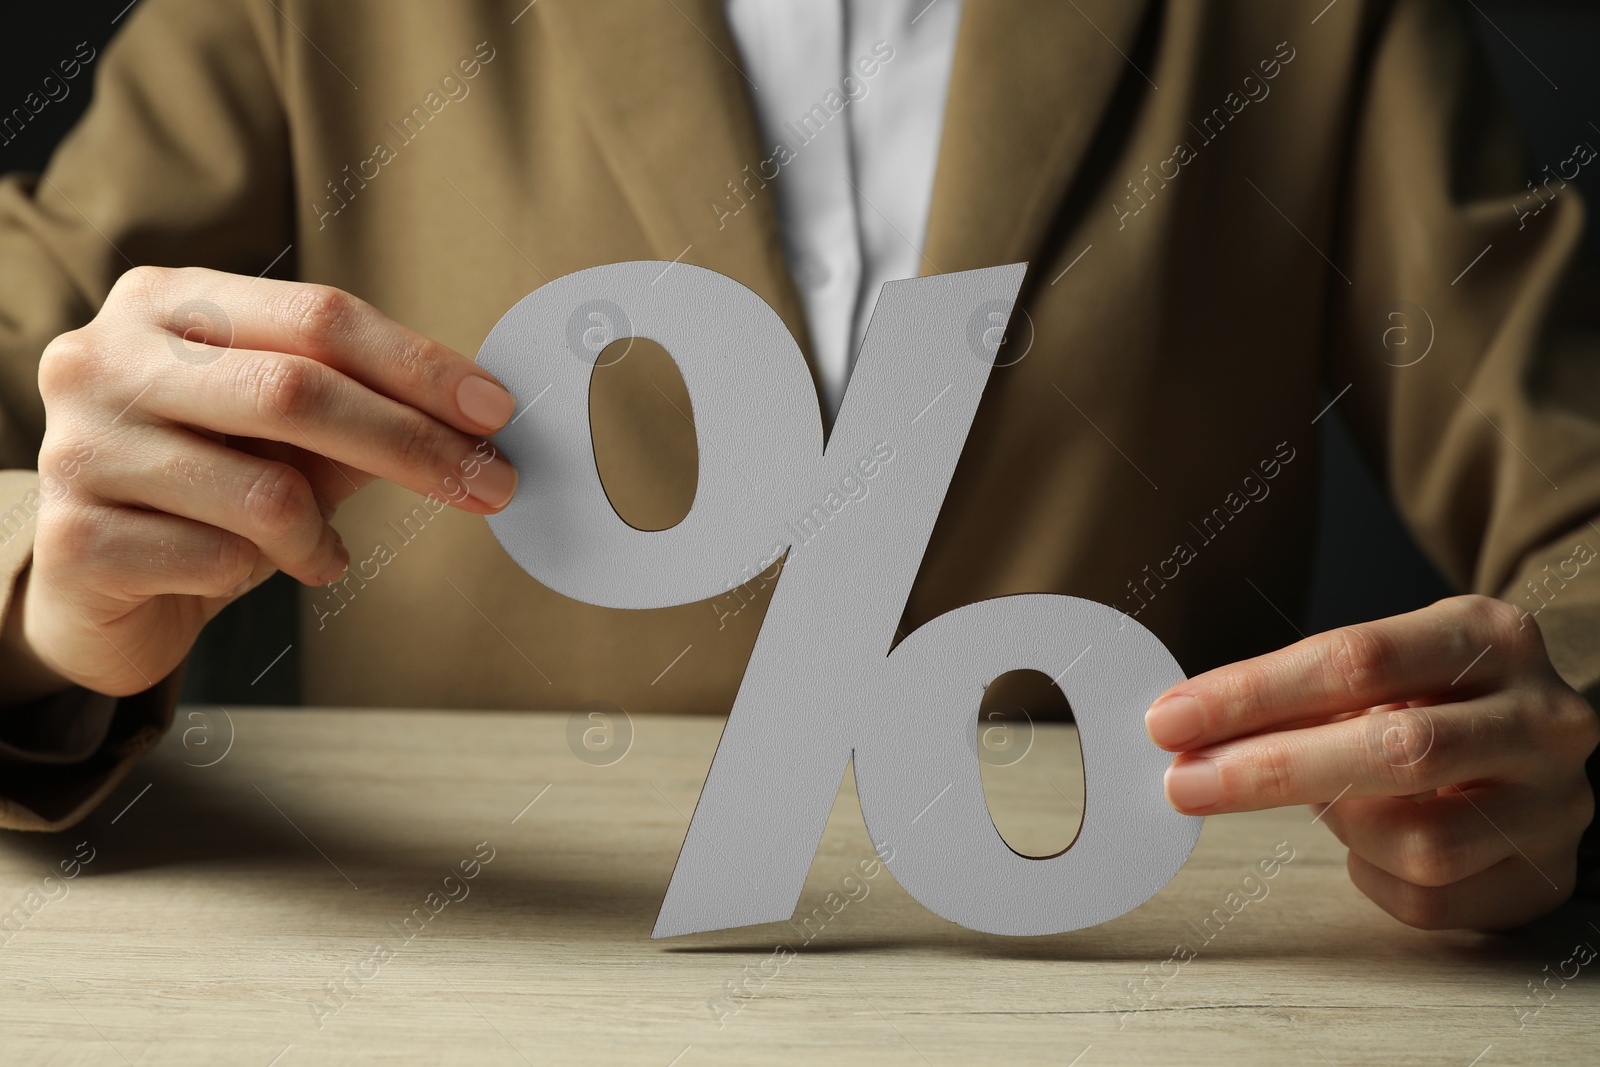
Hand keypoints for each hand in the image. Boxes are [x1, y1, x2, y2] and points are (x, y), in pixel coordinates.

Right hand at [16, 265, 518, 698]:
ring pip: (265, 491)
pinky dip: (266, 573)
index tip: (495, 411)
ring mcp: (78, 446)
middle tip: (490, 485)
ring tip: (319, 549)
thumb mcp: (284, 434)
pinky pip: (222, 561)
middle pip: (298, 390)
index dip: (419, 366)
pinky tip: (245, 571)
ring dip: (321, 532)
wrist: (94, 583)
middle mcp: (105, 358)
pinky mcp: (72, 540)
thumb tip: (478, 418)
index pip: (318, 316)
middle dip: (414, 444)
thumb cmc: (206, 487)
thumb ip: (359, 409)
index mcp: (166, 301)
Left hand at [1145, 594, 1598, 928]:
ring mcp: (1556, 802)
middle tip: (1184, 783)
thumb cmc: (1432, 696)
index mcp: (1488, 636)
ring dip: (1342, 827)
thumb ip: (1298, 693)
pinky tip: (1371, 845)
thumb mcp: (1382, 666)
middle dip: (1272, 771)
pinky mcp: (1550, 874)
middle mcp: (1541, 716)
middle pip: (1396, 751)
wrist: (1535, 737)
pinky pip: (1431, 899)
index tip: (1170, 722)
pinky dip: (1375, 877)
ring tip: (1326, 801)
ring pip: (1419, 842)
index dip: (1253, 695)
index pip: (1356, 660)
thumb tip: (1181, 731)